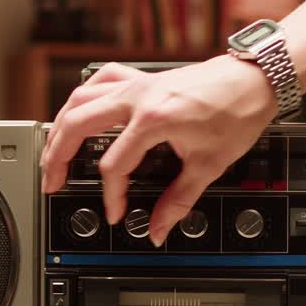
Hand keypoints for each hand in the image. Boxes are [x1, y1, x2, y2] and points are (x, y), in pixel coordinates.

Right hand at [41, 56, 278, 245]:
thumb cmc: (237, 112)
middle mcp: (138, 96)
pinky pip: (100, 80)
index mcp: (153, 119)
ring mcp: (137, 83)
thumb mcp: (209, 164)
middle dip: (58, 157)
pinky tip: (78, 111)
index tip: (117, 212)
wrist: (254, 80)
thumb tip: (160, 228)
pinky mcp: (142, 77)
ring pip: (80, 98)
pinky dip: (84, 96)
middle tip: (51, 182)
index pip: (114, 164)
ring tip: (52, 152)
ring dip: (61, 126)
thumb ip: (180, 200)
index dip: (111, 195)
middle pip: (77, 124)